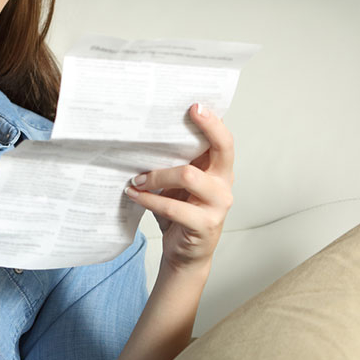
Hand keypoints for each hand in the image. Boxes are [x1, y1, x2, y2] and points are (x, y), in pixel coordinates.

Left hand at [124, 103, 233, 271]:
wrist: (185, 254)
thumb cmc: (180, 214)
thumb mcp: (179, 185)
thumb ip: (176, 163)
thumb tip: (147, 137)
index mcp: (219, 170)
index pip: (224, 141)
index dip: (213, 122)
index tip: (195, 106)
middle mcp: (224, 184)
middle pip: (220, 150)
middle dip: (195, 134)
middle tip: (162, 132)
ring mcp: (218, 205)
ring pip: (189, 176)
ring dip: (156, 176)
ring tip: (136, 179)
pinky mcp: (205, 225)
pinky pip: (174, 207)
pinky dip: (150, 199)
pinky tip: (134, 195)